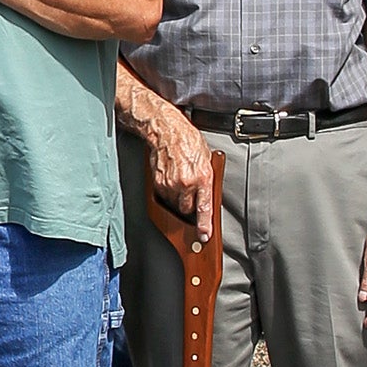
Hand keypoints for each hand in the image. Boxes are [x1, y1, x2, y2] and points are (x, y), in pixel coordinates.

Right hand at [136, 93, 216, 244]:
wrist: (166, 131)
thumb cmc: (188, 140)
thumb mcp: (207, 159)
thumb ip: (208, 179)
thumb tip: (208, 194)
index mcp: (202, 177)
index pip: (203, 208)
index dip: (204, 225)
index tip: (204, 236)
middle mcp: (186, 183)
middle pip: (187, 209)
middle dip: (190, 205)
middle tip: (191, 191)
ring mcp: (170, 184)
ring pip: (175, 204)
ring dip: (179, 198)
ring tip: (181, 180)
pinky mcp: (158, 183)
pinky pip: (165, 196)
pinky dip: (169, 192)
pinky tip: (172, 178)